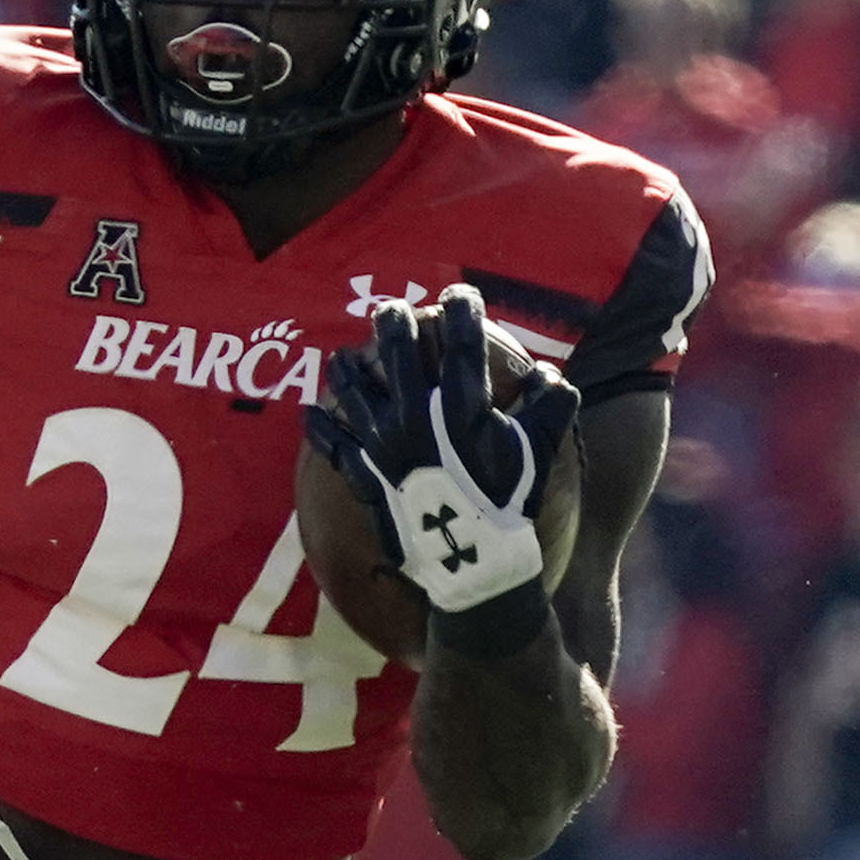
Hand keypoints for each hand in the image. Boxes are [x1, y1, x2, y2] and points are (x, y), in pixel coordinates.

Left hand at [304, 286, 580, 617]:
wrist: (472, 564)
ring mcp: (384, 443)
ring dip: (348, 366)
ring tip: (343, 355)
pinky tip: (309, 414)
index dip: (460, 307)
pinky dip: (319, 429)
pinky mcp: (365, 474)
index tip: (458, 295)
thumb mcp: (542, 451)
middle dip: (394, 319)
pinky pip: (334, 445)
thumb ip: (551, 404)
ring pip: (355, 388)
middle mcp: (416, 413)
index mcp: (462, 403)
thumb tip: (547, 373)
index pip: (460, 339)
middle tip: (393, 309)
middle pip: (396, 349)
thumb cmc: (510, 504)